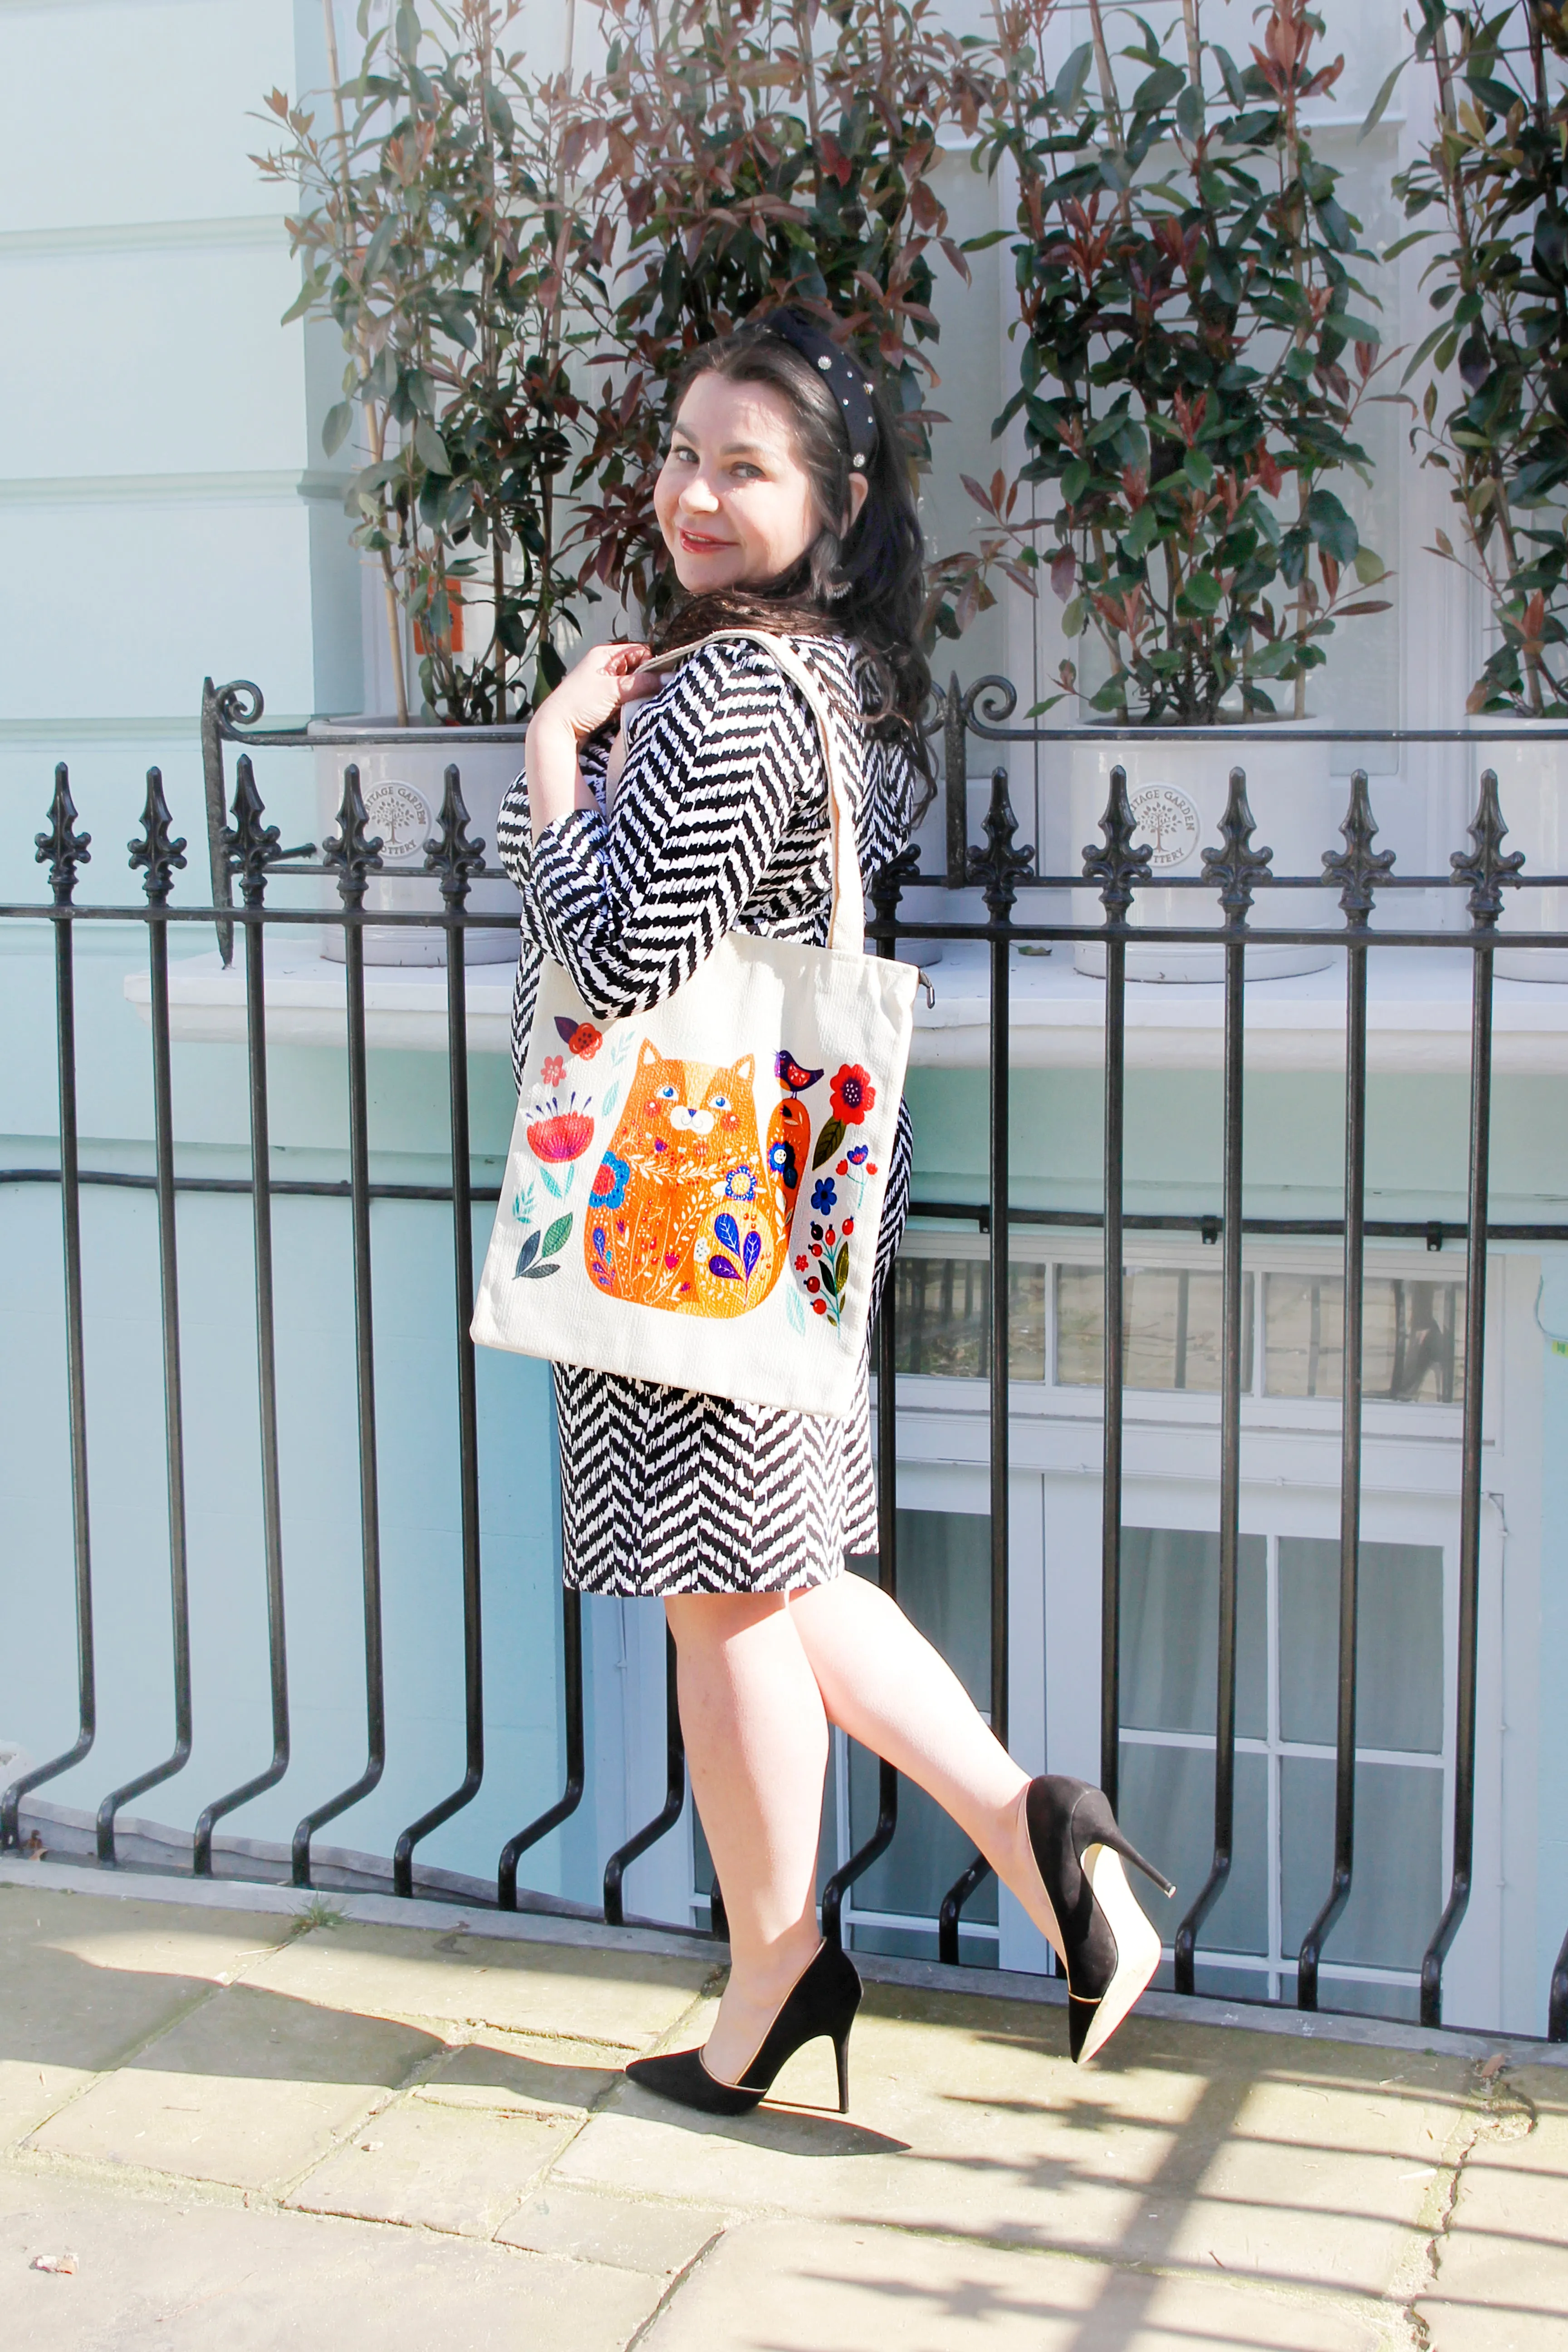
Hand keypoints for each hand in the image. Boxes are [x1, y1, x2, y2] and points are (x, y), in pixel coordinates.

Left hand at [531, 639, 652, 744]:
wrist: (556, 727)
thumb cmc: (578, 703)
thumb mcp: (614, 690)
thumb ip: (643, 684)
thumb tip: (668, 679)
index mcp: (605, 654)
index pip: (639, 651)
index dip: (651, 665)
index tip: (660, 680)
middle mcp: (604, 666)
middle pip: (637, 670)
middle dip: (646, 683)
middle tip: (651, 695)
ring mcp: (603, 684)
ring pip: (632, 687)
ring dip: (637, 697)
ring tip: (637, 706)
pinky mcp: (603, 701)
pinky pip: (625, 700)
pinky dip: (629, 706)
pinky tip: (629, 713)